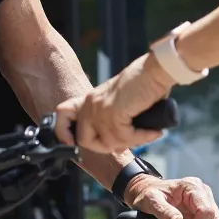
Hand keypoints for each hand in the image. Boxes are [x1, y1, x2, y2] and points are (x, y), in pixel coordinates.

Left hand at [54, 53, 173, 153]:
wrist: (155, 71)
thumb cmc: (144, 83)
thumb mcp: (122, 102)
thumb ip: (114, 120)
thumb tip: (118, 146)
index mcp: (90, 99)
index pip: (62, 114)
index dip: (63, 132)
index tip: (73, 144)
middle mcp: (91, 103)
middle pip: (84, 139)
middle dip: (105, 148)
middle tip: (124, 145)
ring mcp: (100, 108)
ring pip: (108, 143)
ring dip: (131, 142)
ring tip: (147, 133)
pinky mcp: (113, 113)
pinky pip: (124, 138)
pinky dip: (141, 138)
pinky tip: (153, 132)